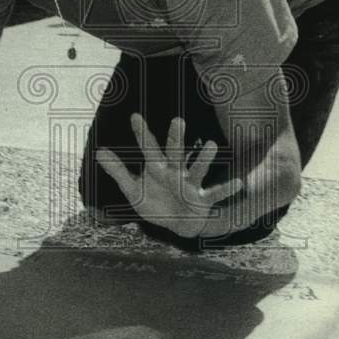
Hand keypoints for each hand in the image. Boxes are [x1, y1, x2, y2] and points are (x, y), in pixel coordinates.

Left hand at [95, 113, 242, 239]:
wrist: (175, 222)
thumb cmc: (153, 201)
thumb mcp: (132, 189)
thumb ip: (118, 171)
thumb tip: (99, 152)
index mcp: (157, 168)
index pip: (147, 148)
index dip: (140, 134)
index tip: (134, 116)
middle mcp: (175, 171)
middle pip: (174, 153)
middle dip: (175, 138)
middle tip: (177, 120)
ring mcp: (189, 184)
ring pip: (196, 169)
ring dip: (203, 159)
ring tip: (212, 145)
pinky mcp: (201, 199)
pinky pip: (215, 194)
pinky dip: (226, 190)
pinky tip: (238, 184)